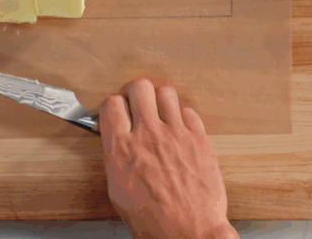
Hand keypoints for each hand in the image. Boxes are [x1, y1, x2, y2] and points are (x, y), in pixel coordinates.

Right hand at [100, 79, 236, 238]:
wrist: (190, 232)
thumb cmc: (154, 221)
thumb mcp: (119, 192)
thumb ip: (116, 158)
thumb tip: (117, 140)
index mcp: (122, 150)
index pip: (112, 104)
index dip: (114, 107)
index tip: (118, 113)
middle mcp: (148, 136)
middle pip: (139, 87)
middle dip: (136, 94)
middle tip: (139, 105)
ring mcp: (176, 134)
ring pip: (166, 93)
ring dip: (161, 102)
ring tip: (161, 115)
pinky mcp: (199, 139)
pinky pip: (189, 111)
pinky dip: (183, 118)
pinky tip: (180, 132)